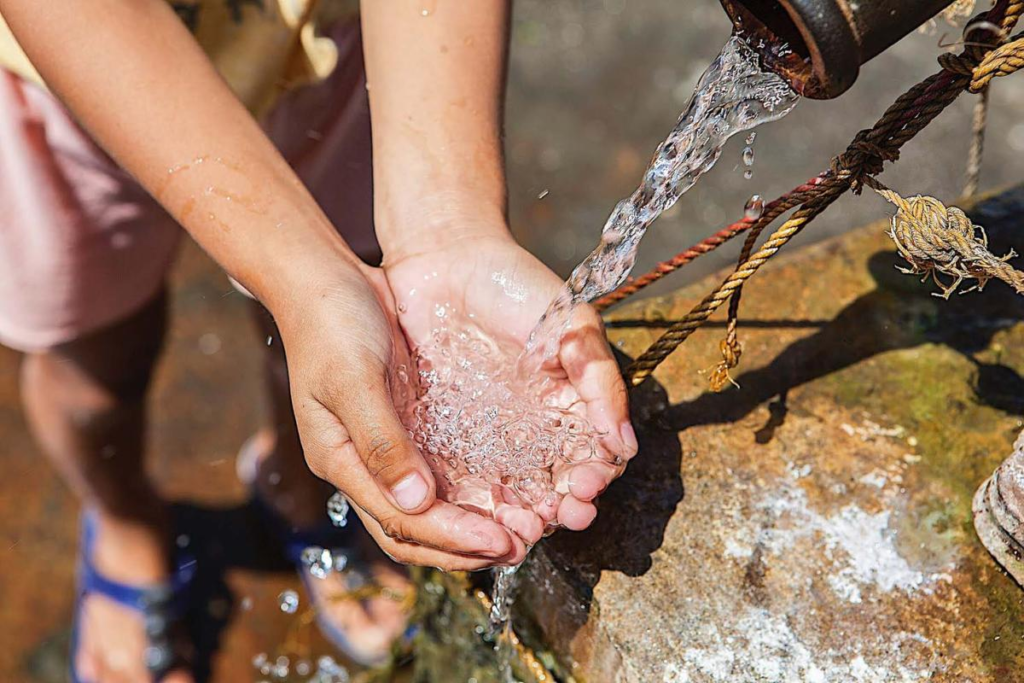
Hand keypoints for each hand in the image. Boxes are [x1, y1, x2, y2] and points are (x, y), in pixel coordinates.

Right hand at [273, 261, 527, 569]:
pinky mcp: (406, 426)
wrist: (324, 280)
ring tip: (520, 531)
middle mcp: (362, 464)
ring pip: (427, 509)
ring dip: (470, 526)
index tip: (498, 541)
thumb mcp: (354, 379)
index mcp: (341, 460)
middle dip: (464, 547)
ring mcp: (384, 448)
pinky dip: (469, 491)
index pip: (400, 521)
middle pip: (414, 530)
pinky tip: (505, 491)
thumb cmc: (331, 324)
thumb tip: (416, 502)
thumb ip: (382, 440)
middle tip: (519, 547)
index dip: (450, 537)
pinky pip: (439, 472)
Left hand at [383, 229, 637, 544]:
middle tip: (560, 516)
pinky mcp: (445, 437)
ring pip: (511, 492)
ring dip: (520, 516)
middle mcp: (533, 430)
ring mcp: (489, 437)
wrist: (446, 259)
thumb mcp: (572, 325)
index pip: (592, 458)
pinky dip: (475, 502)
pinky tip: (480, 512)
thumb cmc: (517, 286)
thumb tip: (625, 445)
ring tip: (523, 527)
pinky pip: (463, 479)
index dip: (595, 478)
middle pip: (555, 486)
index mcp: (569, 407)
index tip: (588, 485)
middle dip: (562, 508)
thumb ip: (600, 381)